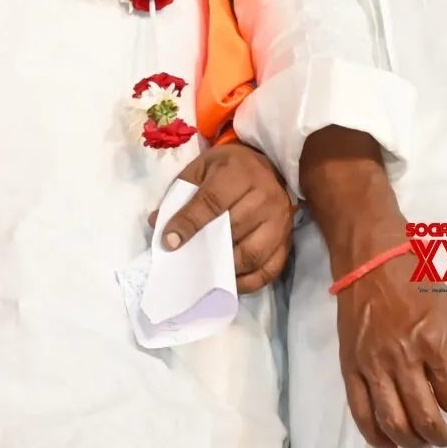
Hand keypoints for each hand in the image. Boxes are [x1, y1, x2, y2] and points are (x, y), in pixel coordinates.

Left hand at [159, 138, 293, 291]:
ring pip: (252, 253)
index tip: (170, 242)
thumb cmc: (229, 167)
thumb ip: (180, 193)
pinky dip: (250, 281)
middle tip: (185, 261)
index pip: (212, 202)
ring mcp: (280, 221)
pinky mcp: (287, 240)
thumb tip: (158, 224)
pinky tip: (230, 282)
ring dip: (227, 268)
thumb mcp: (201, 168)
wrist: (269, 165)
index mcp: (239, 173)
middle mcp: (265, 197)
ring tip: (206, 274)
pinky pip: (270, 268)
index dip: (189, 224)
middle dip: (206, 249)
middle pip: (233, 230)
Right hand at [336, 247, 446, 447]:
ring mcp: (372, 363)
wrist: (371, 261)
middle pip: (425, 417)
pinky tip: (390, 445)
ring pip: (394, 421)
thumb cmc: (420, 285)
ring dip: (413, 441)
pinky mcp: (350, 365)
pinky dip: (375, 436)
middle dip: (441, 436)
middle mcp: (402, 357)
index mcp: (433, 343)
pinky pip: (360, 411)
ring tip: (423, 441)